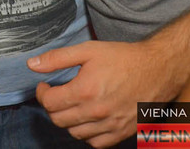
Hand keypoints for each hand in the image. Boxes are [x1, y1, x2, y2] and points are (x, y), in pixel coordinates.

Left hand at [28, 40, 169, 147]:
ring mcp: (110, 125)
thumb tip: (32, 65)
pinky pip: (96, 143)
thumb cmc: (123, 58)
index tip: (46, 86)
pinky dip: (88, 134)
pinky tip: (88, 119)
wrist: (158, 70)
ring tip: (72, 106)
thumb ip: (57, 58)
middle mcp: (96, 112)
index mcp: (85, 91)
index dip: (42, 93)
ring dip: (68, 121)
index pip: (49, 103)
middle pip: (58, 120)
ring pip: (75, 133)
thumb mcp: (87, 50)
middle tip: (57, 95)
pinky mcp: (122, 132)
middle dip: (52, 107)